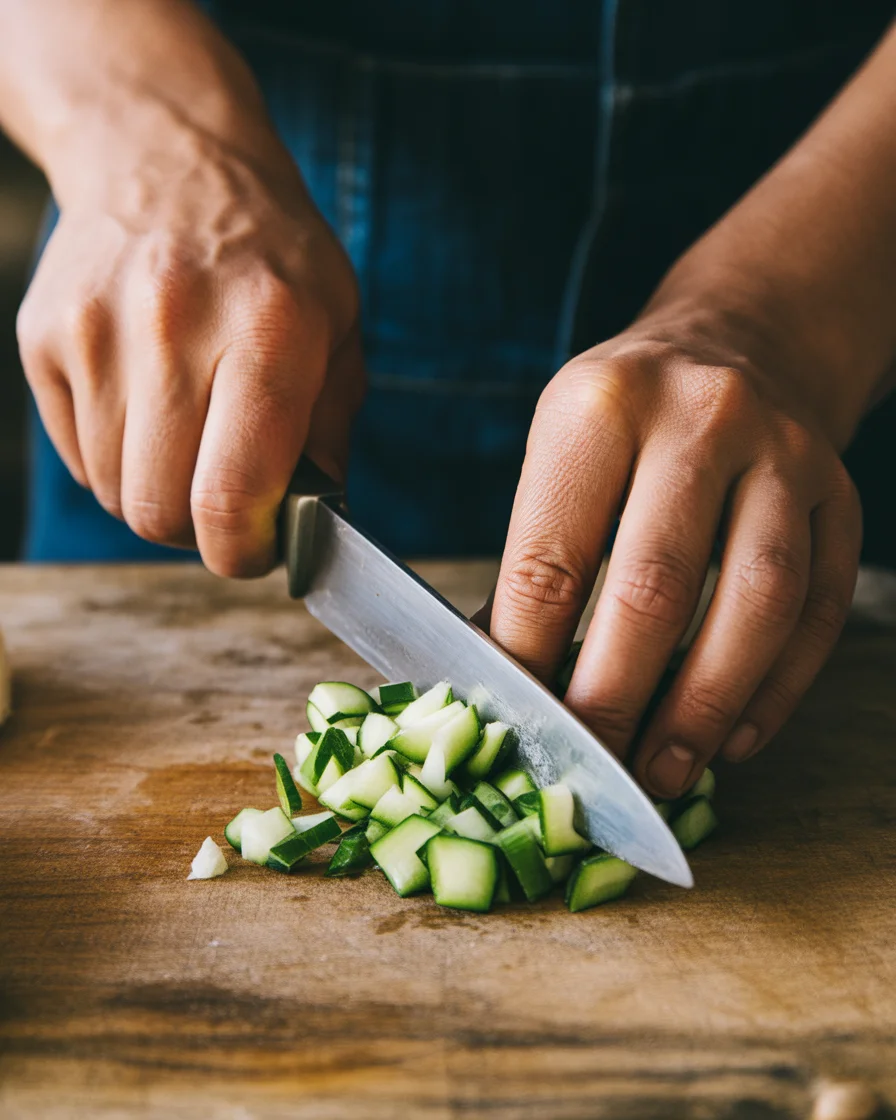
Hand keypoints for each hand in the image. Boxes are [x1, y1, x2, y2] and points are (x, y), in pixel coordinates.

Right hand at [17, 96, 361, 576]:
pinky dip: (118, 460)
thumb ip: (329, 432)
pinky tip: (148, 408)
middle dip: (198, 529)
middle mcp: (172, 327)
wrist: (165, 155)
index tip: (255, 548)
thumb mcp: (337, 324)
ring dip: (158, 491)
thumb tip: (311, 522)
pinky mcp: (42, 339)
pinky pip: (79, 459)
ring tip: (190, 435)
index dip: (242, 552)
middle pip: (159, 512)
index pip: (230, 495)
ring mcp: (95, 332)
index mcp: (268, 330)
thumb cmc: (268, 253)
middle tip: (226, 494)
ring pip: (115, 494)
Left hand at [488, 304, 861, 797]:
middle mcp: (700, 419)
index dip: (528, 659)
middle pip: (654, 589)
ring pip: (755, 604)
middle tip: (589, 768)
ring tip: (663, 773)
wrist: (741, 340)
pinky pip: (819, 610)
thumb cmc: (628, 417)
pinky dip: (777, 688)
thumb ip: (534, 558)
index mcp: (600, 407)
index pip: (551, 560)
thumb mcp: (560, 452)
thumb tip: (501, 676)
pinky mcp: (841, 496)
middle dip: (614, 700)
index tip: (517, 725)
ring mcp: (785, 455)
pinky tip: (735, 738)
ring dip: (704, 708)